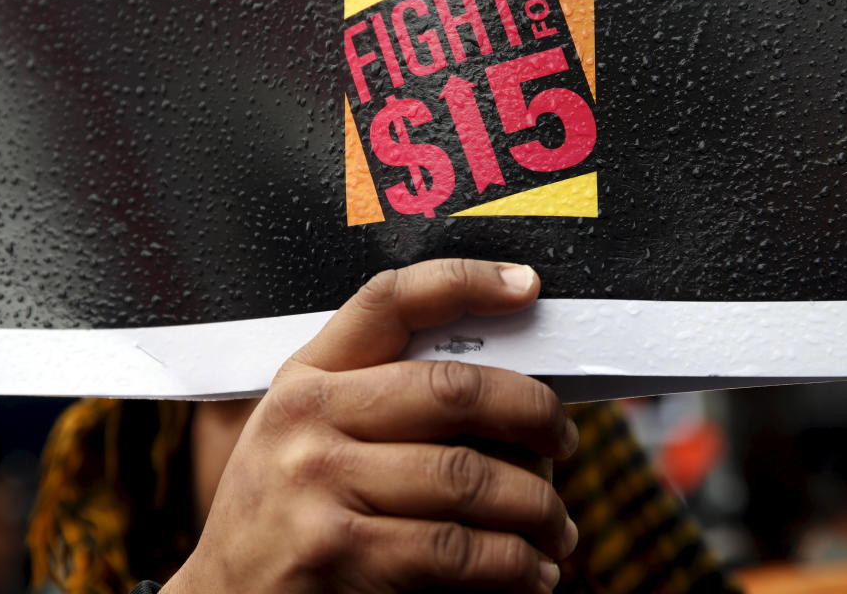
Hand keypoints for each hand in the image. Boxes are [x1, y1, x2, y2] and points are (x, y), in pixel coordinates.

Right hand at [162, 259, 578, 593]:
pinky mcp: (337, 551)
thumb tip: (503, 391)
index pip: (391, 301)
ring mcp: (319, 481)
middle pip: (454, 389)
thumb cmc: (282, 511)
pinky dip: (511, 564)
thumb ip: (376, 399)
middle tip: (564, 439)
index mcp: (309, 377)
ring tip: (556, 527)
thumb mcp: (307, 433)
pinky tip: (530, 572)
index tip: (525, 285)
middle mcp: (310, 417)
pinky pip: (455, 548)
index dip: (465, 281)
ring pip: (467, 476)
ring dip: (535, 507)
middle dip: (534, 413)